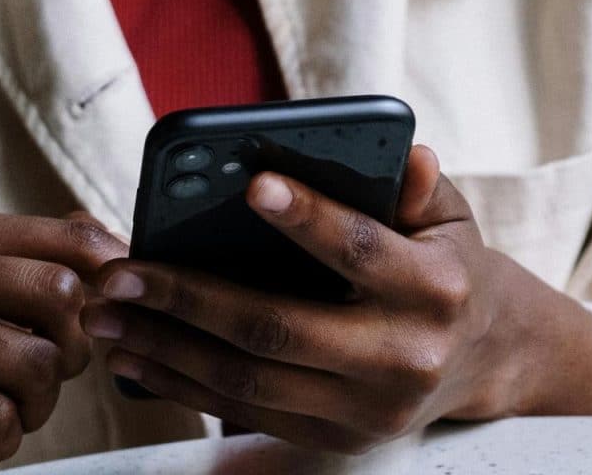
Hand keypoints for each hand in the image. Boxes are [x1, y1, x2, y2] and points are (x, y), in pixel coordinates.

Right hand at [0, 206, 127, 473]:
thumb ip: (53, 259)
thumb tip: (123, 249)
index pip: (73, 236)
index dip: (115, 280)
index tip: (118, 309)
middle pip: (62, 294)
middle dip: (72, 350)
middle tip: (44, 372)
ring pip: (37, 364)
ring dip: (37, 404)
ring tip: (3, 404)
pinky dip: (3, 441)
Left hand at [81, 146, 591, 452]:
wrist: (485, 361)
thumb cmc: (450, 271)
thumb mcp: (450, 222)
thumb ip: (420, 190)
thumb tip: (405, 153)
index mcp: (435, 289)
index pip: (361, 250)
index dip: (307, 218)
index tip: (251, 186)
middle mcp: (403, 357)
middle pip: (278, 329)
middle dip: (189, 300)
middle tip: (120, 275)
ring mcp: (366, 410)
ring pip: (248, 381)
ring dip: (165, 349)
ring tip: (106, 317)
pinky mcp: (337, 438)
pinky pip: (245, 414)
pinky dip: (184, 385)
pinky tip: (137, 356)